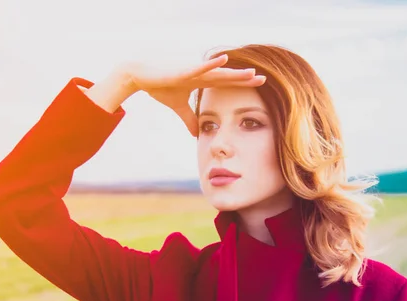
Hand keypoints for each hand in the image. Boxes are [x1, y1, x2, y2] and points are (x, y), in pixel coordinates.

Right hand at [123, 55, 265, 135]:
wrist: (141, 76)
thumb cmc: (159, 86)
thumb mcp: (177, 106)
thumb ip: (188, 118)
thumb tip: (196, 133)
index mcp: (201, 80)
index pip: (226, 83)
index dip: (241, 84)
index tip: (258, 85)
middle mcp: (200, 73)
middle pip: (227, 77)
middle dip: (245, 79)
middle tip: (265, 79)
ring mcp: (193, 70)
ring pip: (218, 72)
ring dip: (234, 73)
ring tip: (252, 73)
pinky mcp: (183, 70)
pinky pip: (200, 67)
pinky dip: (212, 64)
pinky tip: (224, 59)